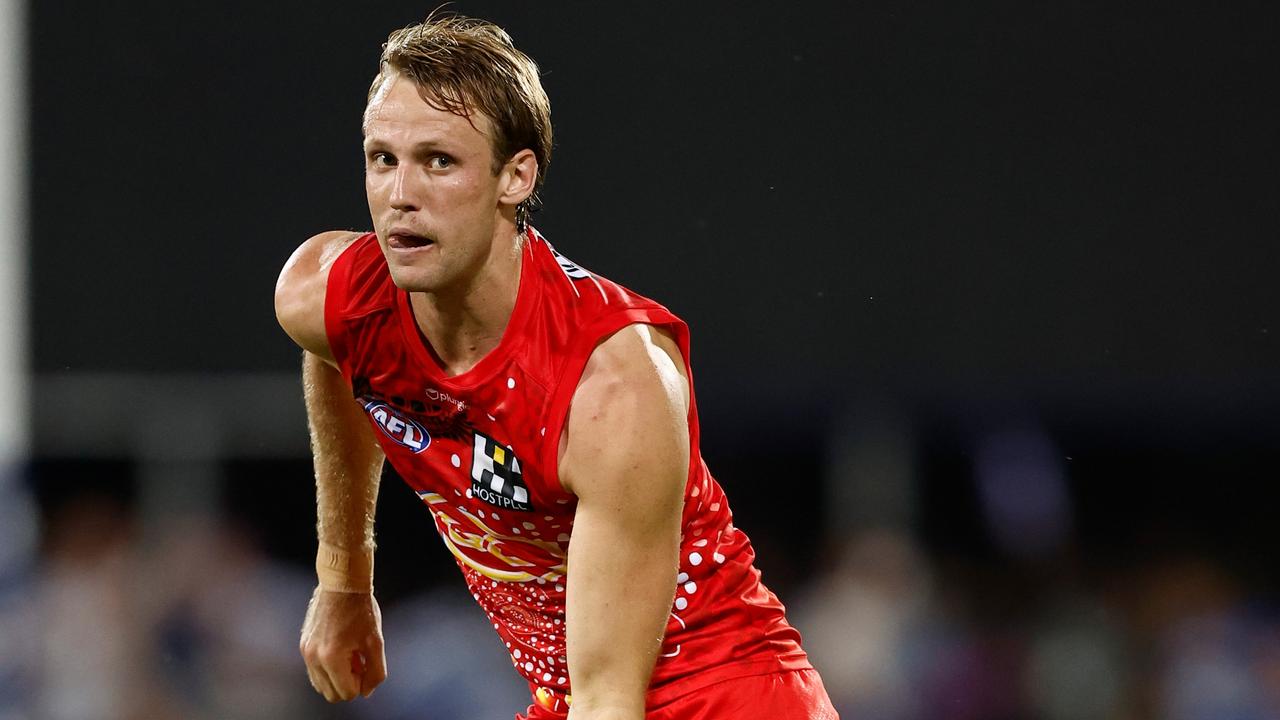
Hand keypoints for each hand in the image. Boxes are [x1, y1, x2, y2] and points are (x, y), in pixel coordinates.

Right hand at [300, 586, 387, 701]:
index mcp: (331, 658)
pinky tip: (342, 650)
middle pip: (331, 694)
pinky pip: (314, 671)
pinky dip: (328, 668)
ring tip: (351, 654)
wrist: (341, 583)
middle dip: (348, 683)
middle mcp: (313, 657)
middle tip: (360, 661)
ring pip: (321, 685)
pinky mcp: (303, 644)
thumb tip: (366, 692)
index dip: (361, 683)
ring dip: (338, 677)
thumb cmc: (360, 609)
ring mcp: (305, 651)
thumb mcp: (375, 641)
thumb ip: (375, 672)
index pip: (346, 693)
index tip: (367, 663)